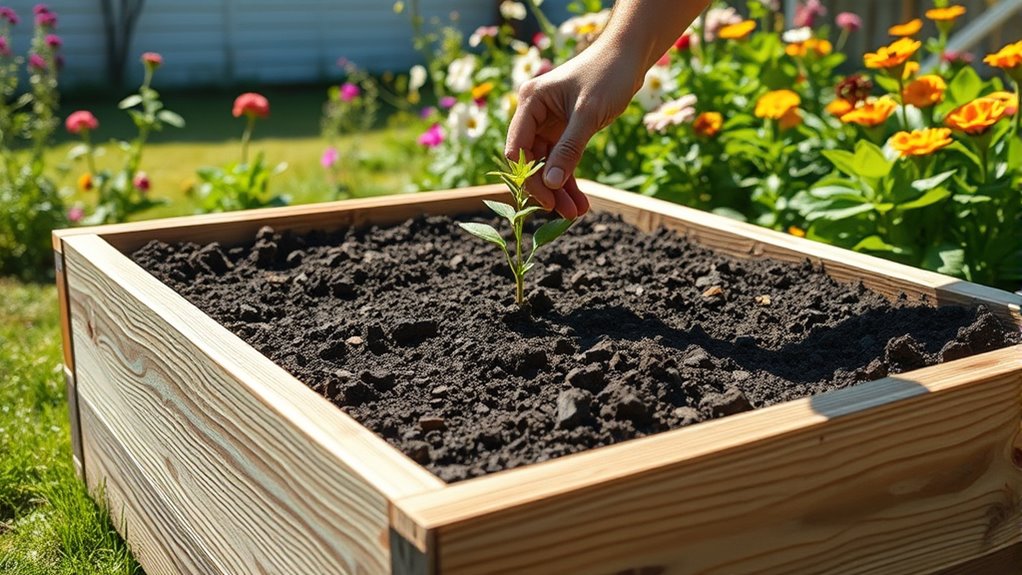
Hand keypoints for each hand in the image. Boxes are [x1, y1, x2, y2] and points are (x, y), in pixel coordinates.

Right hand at [505, 45, 641, 218]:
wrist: (630, 56)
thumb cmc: (607, 75)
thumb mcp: (588, 114)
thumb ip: (568, 149)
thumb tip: (551, 184)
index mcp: (530, 103)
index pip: (518, 149)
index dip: (530, 179)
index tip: (548, 202)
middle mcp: (534, 114)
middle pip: (532, 161)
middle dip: (548, 188)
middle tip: (567, 214)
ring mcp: (549, 123)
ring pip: (548, 164)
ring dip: (560, 189)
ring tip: (576, 213)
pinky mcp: (565, 130)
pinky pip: (563, 160)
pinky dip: (570, 179)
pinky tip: (580, 200)